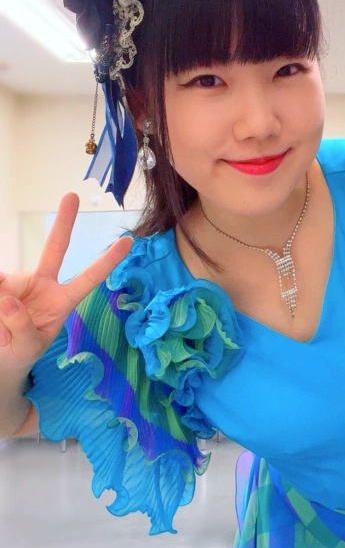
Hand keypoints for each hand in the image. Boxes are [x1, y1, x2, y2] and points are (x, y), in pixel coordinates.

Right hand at [0, 193, 132, 374]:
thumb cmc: (20, 352)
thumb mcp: (27, 347)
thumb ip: (22, 328)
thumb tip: (9, 299)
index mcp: (62, 301)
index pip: (88, 279)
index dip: (107, 261)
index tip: (129, 240)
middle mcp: (42, 284)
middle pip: (55, 248)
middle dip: (64, 222)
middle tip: (73, 195)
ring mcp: (18, 281)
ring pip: (7, 283)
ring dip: (2, 309)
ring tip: (1, 334)